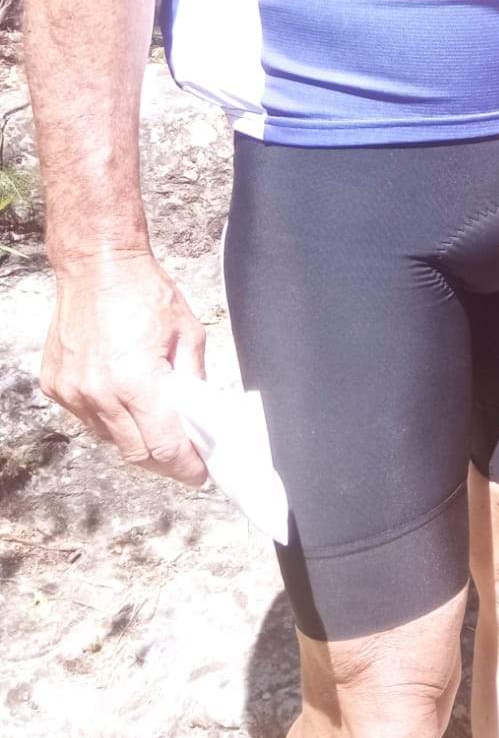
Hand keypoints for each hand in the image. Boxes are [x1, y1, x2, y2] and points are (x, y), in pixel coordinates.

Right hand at [40, 252, 209, 484]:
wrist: (97, 265)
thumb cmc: (144, 292)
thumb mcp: (188, 334)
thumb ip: (193, 382)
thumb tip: (202, 419)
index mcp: (136, 380)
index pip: (164, 446)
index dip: (186, 466)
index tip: (200, 472)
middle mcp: (99, 393)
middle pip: (135, 453)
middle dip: (164, 462)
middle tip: (186, 460)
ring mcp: (73, 392)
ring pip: (110, 439)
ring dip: (136, 440)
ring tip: (159, 427)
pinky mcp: (56, 387)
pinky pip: (88, 419)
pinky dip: (111, 420)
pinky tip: (128, 403)